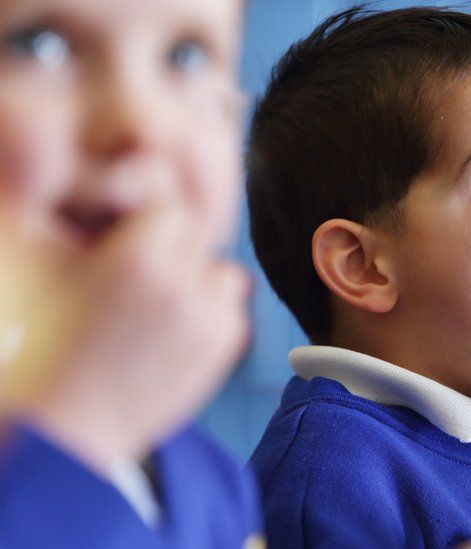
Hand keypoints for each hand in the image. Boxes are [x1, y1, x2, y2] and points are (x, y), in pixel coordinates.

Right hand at [6, 172, 249, 474]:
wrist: (68, 430)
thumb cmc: (44, 344)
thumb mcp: (50, 269)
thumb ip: (93, 216)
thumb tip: (126, 171)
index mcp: (136, 260)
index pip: (166, 204)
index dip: (141, 223)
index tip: (115, 248)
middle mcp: (184, 285)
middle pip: (196, 235)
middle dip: (171, 249)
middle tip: (132, 287)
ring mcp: (210, 317)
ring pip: (216, 269)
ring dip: (192, 281)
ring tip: (147, 316)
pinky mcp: (225, 344)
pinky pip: (227, 305)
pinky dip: (206, 315)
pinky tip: (165, 340)